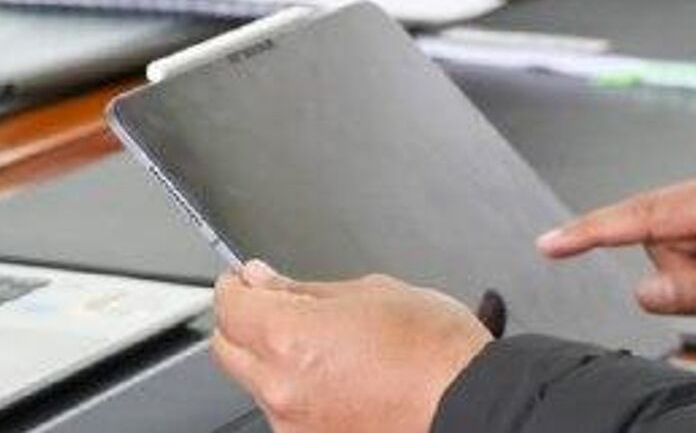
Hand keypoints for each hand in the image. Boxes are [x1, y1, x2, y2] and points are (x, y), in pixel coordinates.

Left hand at [212, 261, 489, 432]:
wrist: (467, 403)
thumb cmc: (432, 349)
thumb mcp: (368, 291)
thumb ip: (304, 289)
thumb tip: (265, 280)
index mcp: (289, 338)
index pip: (230, 306)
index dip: (235, 284)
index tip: (246, 278)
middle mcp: (280, 388)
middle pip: (228, 349)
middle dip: (245, 321)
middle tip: (276, 303)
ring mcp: (294, 426)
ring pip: (257, 382)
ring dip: (271, 359)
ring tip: (324, 344)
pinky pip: (286, 411)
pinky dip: (297, 390)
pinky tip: (335, 375)